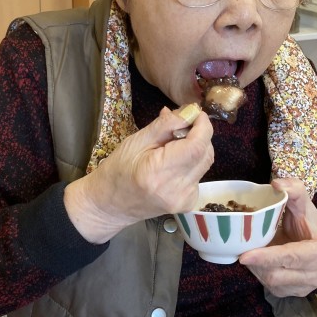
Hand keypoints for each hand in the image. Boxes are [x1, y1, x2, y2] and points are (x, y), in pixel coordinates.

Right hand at [64, 107, 213, 242]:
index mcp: (159, 172)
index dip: (203, 126)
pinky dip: (192, 163)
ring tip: (174, 146)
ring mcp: (184, 199)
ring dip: (196, 148)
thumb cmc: (118, 169)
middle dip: (200, 135)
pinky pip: (199, 174)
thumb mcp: (137, 140)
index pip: (197, 146)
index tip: (195, 113)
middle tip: (181, 127)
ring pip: (205, 163)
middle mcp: (176, 189)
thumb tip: (190, 111)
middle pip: (206, 153)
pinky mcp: (188, 203)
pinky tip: (174, 164)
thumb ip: (166, 125)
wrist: (110, 204)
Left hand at [239, 177, 316, 296]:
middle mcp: (316, 275)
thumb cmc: (309, 225)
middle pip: (277, 274)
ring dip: (257, 268)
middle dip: (257, 263)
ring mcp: (304, 287)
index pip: (291, 257)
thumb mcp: (304, 205)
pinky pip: (270, 288)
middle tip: (242, 249)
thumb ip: (294, 190)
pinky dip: (260, 274)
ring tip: (253, 252)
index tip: (244, 256)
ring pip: (271, 283)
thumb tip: (276, 183)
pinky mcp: (293, 294)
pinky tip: (260, 262)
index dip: (267, 256)